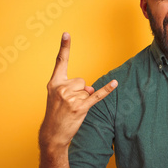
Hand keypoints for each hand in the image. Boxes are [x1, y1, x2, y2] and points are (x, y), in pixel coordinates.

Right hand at [39, 32, 117, 147]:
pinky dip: (107, 90)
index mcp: (54, 83)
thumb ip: (73, 87)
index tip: (66, 33)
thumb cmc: (56, 114)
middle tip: (69, 104)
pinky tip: (115, 83)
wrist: (52, 134)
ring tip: (72, 109)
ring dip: (83, 100)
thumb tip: (89, 88)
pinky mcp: (81, 107)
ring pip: (87, 90)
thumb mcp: (58, 97)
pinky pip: (97, 96)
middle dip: (79, 91)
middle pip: (81, 80)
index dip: (64, 47)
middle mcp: (61, 88)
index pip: (60, 62)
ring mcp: (70, 98)